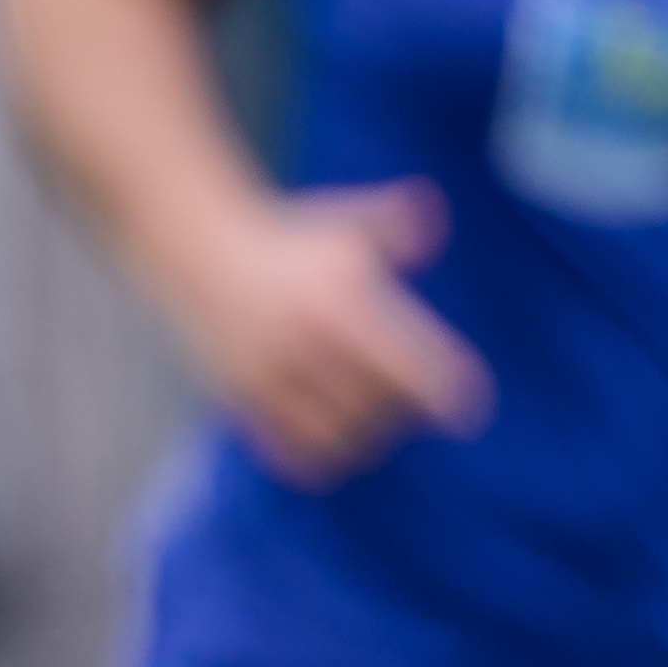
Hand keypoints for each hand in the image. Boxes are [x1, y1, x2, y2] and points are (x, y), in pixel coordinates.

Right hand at [166, 182, 489, 487]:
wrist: (198, 246)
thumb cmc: (289, 236)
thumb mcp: (344, 223)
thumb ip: (394, 222)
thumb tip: (433, 213)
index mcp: (340, 300)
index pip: (410, 366)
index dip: (445, 390)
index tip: (469, 406)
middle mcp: (306, 341)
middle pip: (379, 406)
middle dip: (400, 404)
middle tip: (404, 392)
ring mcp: (270, 373)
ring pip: (338, 435)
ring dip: (364, 433)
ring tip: (368, 413)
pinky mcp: (241, 395)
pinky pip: (290, 451)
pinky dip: (319, 454)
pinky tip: (330, 431)